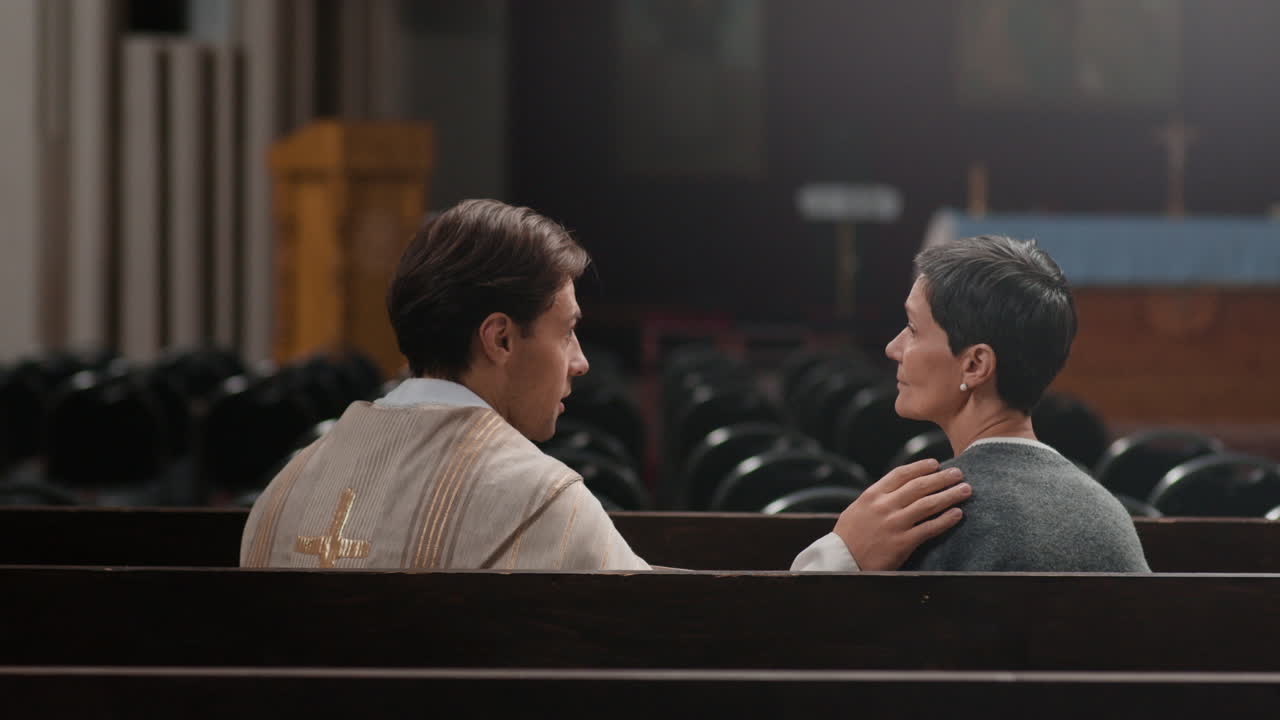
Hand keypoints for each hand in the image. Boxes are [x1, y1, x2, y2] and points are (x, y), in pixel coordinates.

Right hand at [833, 459, 969, 570]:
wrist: (841, 562)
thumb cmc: (848, 536)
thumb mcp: (857, 509)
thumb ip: (877, 499)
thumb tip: (898, 490)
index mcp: (872, 495)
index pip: (901, 474)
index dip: (920, 467)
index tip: (935, 464)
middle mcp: (884, 506)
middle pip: (919, 486)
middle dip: (942, 478)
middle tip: (958, 474)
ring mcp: (894, 524)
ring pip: (928, 504)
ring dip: (949, 495)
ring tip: (965, 490)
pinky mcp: (902, 543)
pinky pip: (929, 528)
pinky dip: (946, 520)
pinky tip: (958, 514)